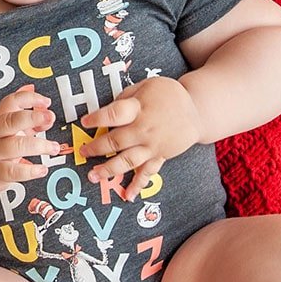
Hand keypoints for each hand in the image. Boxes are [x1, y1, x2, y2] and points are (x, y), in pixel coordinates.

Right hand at [0, 87, 62, 195]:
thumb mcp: (6, 130)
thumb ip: (29, 123)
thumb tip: (49, 117)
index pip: (11, 102)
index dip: (29, 98)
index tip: (46, 102)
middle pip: (10, 121)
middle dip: (31, 117)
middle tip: (49, 117)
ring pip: (15, 146)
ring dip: (38, 145)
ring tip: (54, 148)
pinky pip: (13, 171)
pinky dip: (30, 171)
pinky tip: (42, 169)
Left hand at [80, 77, 201, 197]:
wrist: (197, 111)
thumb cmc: (168, 94)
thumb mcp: (147, 85)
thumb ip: (126, 97)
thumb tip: (107, 112)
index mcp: (140, 108)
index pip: (114, 114)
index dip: (97, 118)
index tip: (84, 122)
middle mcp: (145, 129)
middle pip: (117, 140)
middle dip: (97, 147)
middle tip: (83, 152)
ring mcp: (153, 146)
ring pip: (128, 160)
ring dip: (109, 169)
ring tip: (93, 176)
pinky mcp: (160, 156)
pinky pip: (148, 172)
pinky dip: (138, 184)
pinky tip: (127, 195)